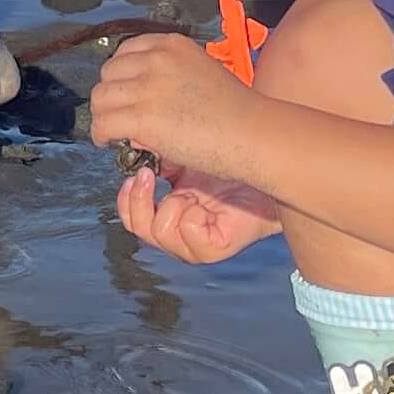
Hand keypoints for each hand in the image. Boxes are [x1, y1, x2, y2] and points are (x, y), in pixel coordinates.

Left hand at [89, 32, 268, 181]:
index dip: (120, 77)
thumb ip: (167, 77)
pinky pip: (103, 124)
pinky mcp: (143, 117)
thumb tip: (137, 101)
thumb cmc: (235, 112)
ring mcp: (148, 86)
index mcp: (171, 44)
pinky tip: (109, 143)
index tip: (124, 94)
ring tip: (114, 132)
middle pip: (108, 74)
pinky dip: (101, 135)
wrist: (253, 133)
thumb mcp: (199, 74)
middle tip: (120, 117)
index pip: (124, 53)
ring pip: (100, 98)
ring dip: (104, 116)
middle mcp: (156, 59)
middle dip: (111, 96)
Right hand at [117, 164, 280, 264]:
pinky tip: (205, 204)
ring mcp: (195, 245)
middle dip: (139, 201)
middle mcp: (179, 234)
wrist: (267, 173)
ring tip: (190, 192)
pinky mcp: (214, 248)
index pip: (132, 220)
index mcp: (169, 215)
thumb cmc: (232, 166)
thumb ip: (157, 156)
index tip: (132, 175)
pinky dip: (193, 214)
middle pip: (140, 230)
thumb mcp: (184, 157)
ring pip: (161, 233)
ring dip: (172, 204)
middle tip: (149, 176)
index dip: (126, 200)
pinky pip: (188, 233)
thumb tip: (135, 146)